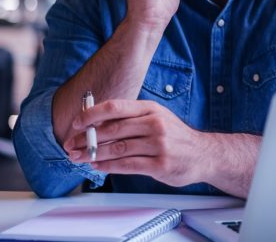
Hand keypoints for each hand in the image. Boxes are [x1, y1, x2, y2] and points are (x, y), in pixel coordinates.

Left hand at [63, 99, 206, 186]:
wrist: (204, 154)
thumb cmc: (175, 137)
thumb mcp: (156, 118)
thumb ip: (130, 120)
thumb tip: (96, 124)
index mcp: (150, 109)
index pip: (115, 107)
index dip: (91, 115)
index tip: (76, 123)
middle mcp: (155, 124)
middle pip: (112, 130)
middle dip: (87, 139)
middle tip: (71, 145)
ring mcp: (159, 145)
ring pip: (117, 149)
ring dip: (93, 155)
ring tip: (80, 158)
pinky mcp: (160, 165)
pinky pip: (127, 165)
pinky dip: (108, 166)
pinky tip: (98, 166)